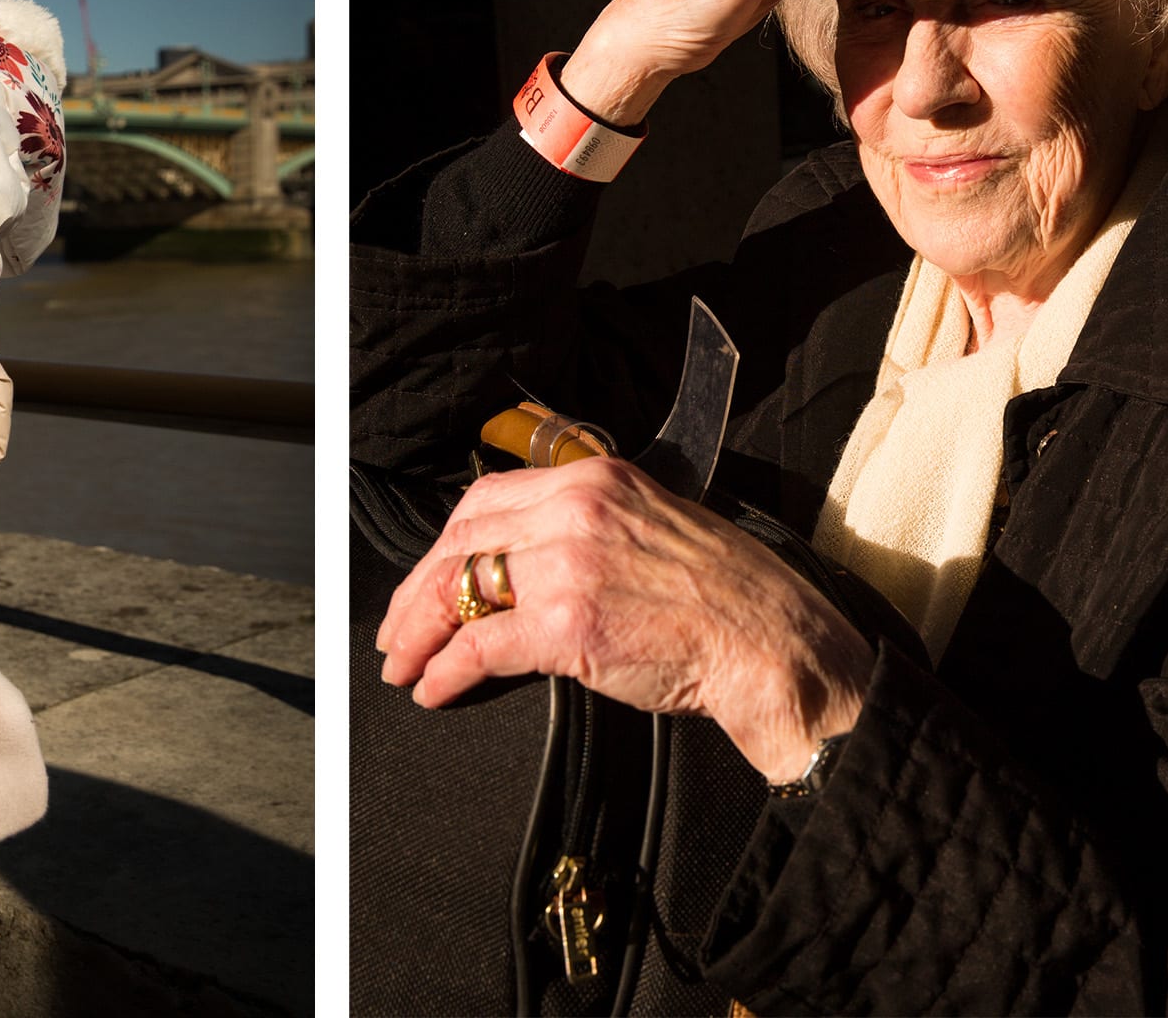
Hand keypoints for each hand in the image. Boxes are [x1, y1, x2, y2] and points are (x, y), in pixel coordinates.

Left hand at [377, 458, 872, 781]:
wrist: (772, 643)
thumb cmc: (724, 600)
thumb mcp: (653, 527)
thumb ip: (588, 529)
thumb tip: (520, 564)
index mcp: (596, 479)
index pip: (485, 500)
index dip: (443, 546)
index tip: (424, 579)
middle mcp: (576, 510)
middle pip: (460, 542)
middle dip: (416, 592)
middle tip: (395, 631)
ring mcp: (569, 564)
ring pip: (460, 591)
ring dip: (419, 634)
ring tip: (405, 664)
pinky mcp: (567, 623)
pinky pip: (480, 645)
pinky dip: (447, 671)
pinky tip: (436, 688)